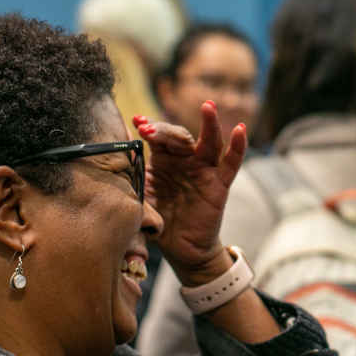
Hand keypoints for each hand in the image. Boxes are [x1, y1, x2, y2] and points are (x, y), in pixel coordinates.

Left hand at [133, 101, 247, 285]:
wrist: (181, 248)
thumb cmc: (160, 220)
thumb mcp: (141, 200)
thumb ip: (132, 182)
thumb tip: (115, 163)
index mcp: (163, 161)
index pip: (157, 138)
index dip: (149, 129)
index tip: (137, 123)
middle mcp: (184, 160)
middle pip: (179, 137)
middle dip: (165, 130)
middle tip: (150, 128)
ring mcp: (204, 170)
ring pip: (209, 142)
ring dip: (209, 123)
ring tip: (207, 106)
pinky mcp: (220, 184)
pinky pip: (231, 164)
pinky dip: (238, 147)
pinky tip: (240, 130)